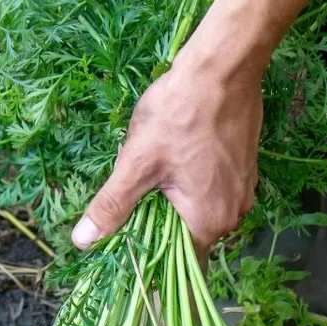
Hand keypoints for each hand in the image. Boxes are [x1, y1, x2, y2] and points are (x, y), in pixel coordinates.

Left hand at [71, 48, 262, 253]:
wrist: (224, 66)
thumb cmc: (181, 112)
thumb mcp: (138, 161)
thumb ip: (112, 205)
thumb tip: (83, 242)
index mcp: (209, 221)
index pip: (174, 259)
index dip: (146, 250)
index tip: (125, 233)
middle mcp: (233, 213)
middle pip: (184, 233)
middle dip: (156, 215)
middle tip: (137, 182)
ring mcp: (242, 189)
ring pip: (196, 208)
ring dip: (171, 195)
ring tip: (156, 162)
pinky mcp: (244, 167)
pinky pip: (210, 187)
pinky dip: (189, 179)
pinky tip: (176, 151)